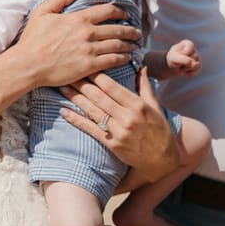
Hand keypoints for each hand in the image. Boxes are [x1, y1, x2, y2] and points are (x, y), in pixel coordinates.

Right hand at [8, 0, 135, 88]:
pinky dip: (123, 58)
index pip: (107, 11)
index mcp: (78, 18)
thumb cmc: (33, 39)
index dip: (120, 12)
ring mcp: (89, 50)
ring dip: (129, 45)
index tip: (126, 15)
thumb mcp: (42, 13)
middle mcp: (87, 33)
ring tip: (134, 46)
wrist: (28, 64)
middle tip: (137, 33)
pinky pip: (112, 61)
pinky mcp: (89, 66)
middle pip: (117, 29)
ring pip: (118, 45)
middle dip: (130, 31)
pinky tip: (127, 59)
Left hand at [61, 72, 179, 178]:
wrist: (161, 159)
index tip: (85, 66)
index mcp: (138, 105)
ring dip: (75, 98)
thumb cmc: (159, 130)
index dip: (97, 75)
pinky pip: (91, 129)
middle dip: (82, 83)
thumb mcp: (155, 106)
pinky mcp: (111, 144)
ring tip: (63, 87)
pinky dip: (76, 120)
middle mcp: (127, 118)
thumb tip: (141, 66)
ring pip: (92, 111)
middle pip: (99, 97)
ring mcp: (118, 131)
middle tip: (69, 73)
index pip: (112, 87)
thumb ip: (145, 86)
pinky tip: (65, 112)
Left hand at [162, 39, 201, 76]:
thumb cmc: (172, 59)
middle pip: (194, 57)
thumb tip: (195, 64)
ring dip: (186, 68)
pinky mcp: (198, 65)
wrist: (171, 68)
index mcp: (187, 43)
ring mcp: (197, 58)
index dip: (183, 54)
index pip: (190, 48)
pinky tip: (185, 71)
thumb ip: (183, 59)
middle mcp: (194, 49)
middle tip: (178, 62)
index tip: (177, 55)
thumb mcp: (173, 58)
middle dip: (184, 62)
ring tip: (181, 66)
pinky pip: (197, 70)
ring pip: (196, 64)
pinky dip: (189, 73)